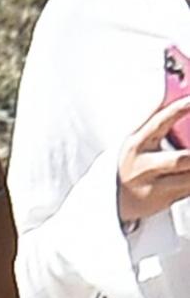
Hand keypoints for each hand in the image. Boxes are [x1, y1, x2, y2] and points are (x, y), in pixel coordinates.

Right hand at [117, 95, 189, 226]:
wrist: (115, 197)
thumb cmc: (133, 161)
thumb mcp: (137, 141)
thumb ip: (153, 124)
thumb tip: (166, 96)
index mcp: (138, 143)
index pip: (159, 122)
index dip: (177, 111)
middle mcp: (145, 164)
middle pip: (179, 161)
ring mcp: (154, 185)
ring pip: (188, 180)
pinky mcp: (164, 200)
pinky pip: (188, 191)